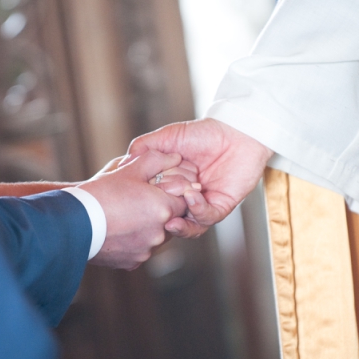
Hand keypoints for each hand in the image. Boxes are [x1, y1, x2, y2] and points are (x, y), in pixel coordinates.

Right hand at [79, 150, 188, 269]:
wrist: (73, 223)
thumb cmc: (101, 194)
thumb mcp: (128, 169)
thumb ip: (155, 160)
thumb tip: (175, 157)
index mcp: (163, 209)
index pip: (182, 201)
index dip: (169, 193)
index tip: (154, 189)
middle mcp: (159, 233)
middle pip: (169, 220)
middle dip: (158, 211)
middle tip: (137, 201)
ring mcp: (146, 250)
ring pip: (154, 236)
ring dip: (146, 227)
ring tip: (123, 215)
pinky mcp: (132, 262)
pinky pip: (139, 250)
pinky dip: (132, 241)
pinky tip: (117, 230)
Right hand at [128, 118, 272, 238]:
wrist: (236, 131)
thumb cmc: (203, 133)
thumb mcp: (167, 137)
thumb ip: (144, 148)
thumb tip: (122, 163)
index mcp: (169, 186)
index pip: (152, 201)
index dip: (144, 201)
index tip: (134, 197)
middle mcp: (184, 199)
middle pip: (168, 217)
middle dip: (160, 216)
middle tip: (153, 209)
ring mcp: (202, 205)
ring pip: (188, 226)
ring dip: (179, 226)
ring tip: (170, 221)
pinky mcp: (221, 206)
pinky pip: (208, 217)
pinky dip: (198, 210)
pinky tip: (191, 196)